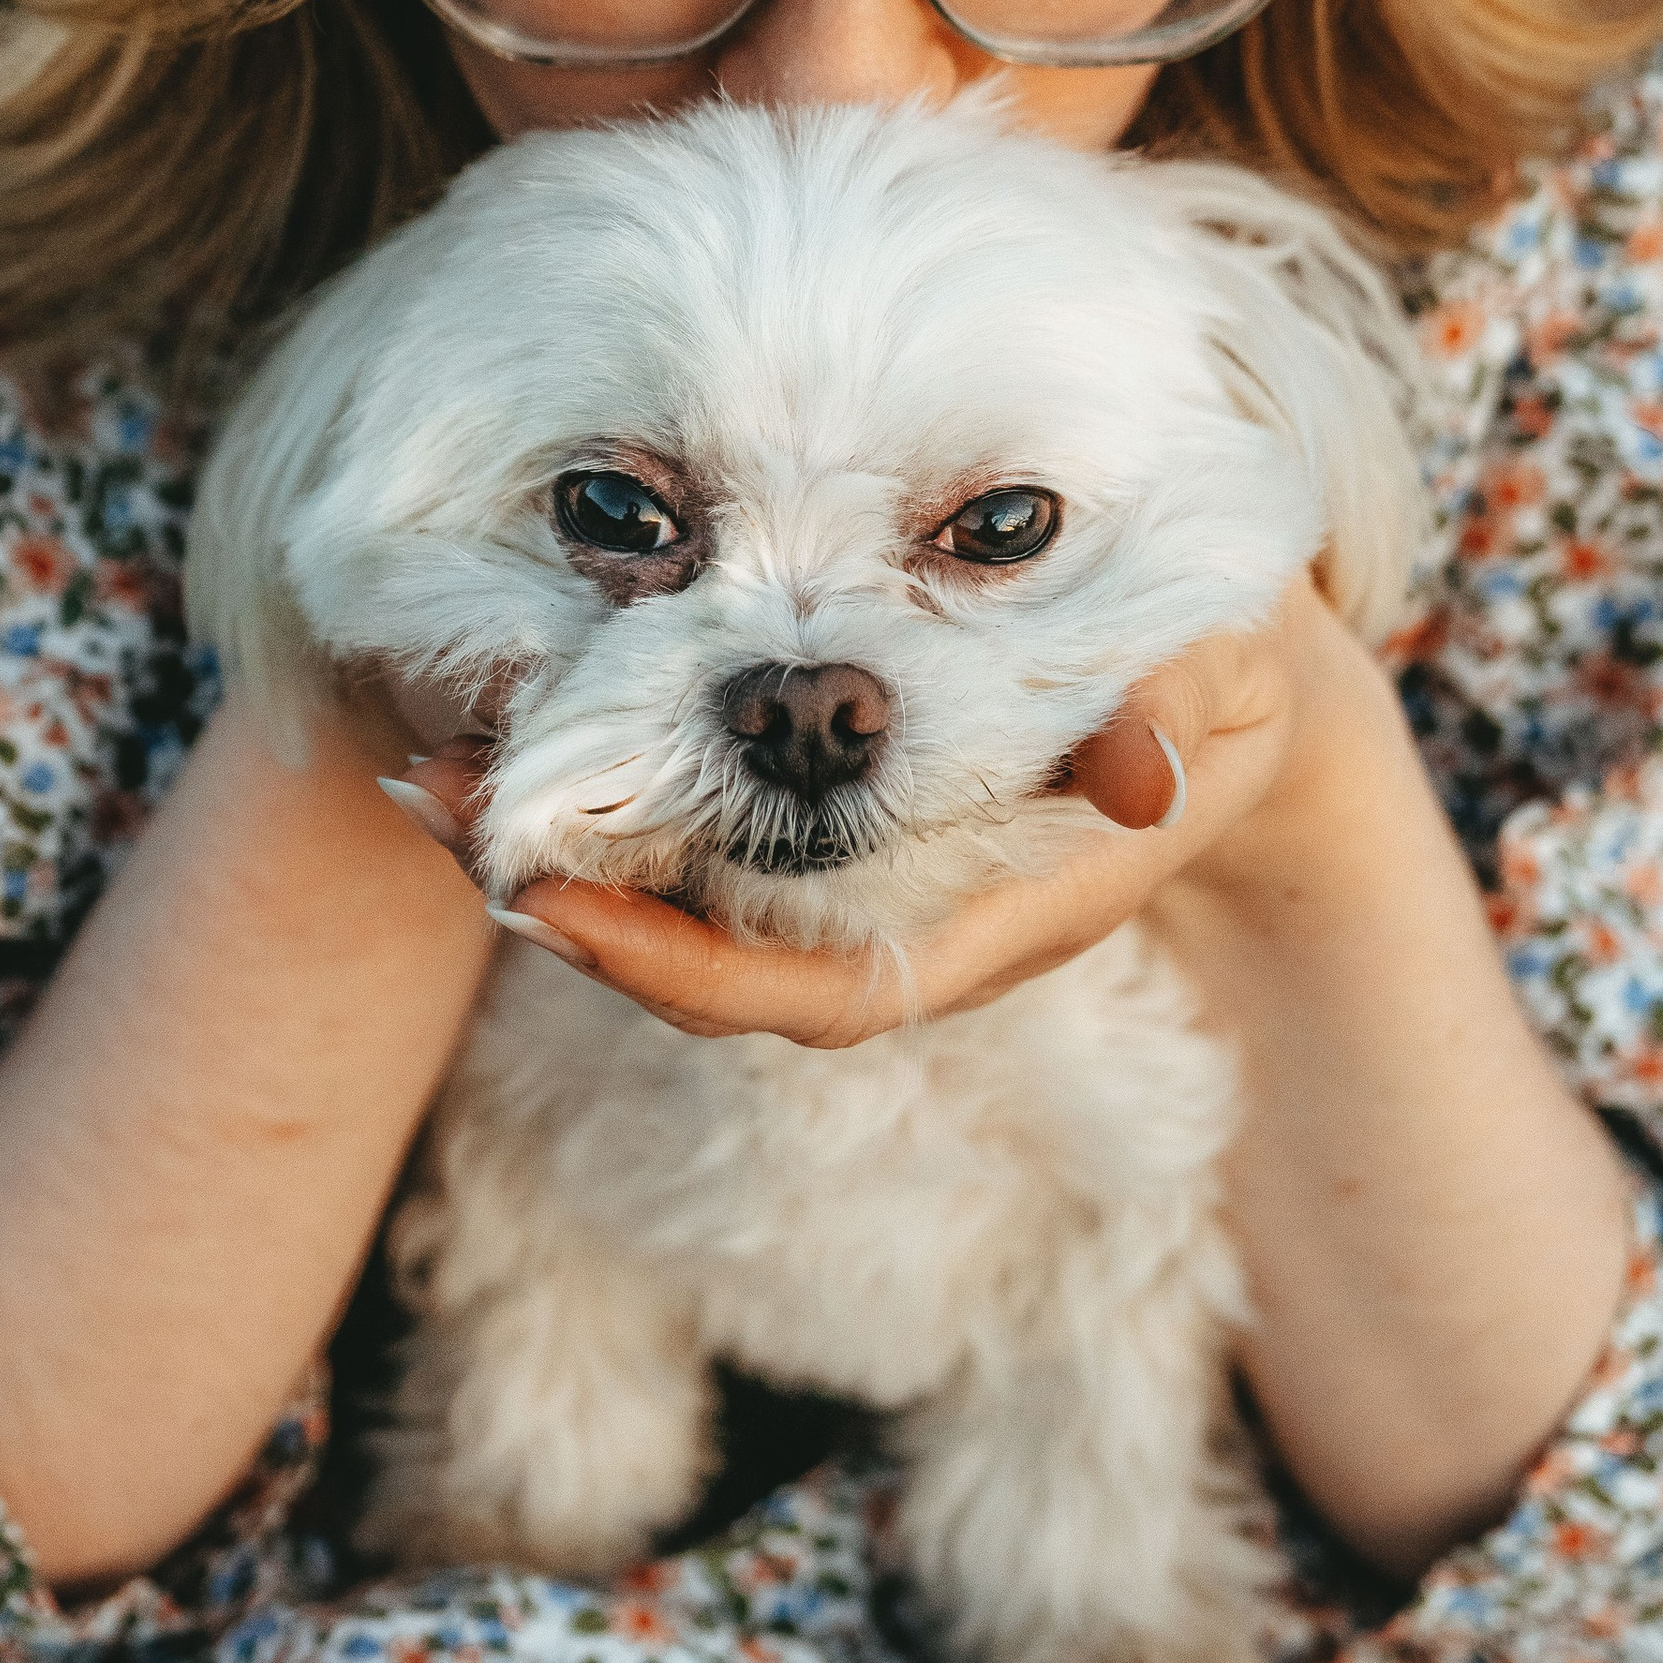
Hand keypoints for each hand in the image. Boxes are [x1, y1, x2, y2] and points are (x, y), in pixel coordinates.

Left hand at [384, 571, 1350, 1047]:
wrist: (1230, 667)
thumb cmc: (1223, 666)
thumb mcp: (1223, 672)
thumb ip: (1181, 713)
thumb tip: (1136, 777)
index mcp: (990, 914)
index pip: (811, 996)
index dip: (681, 973)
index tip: (556, 914)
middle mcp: (906, 914)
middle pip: (710, 966)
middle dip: (569, 906)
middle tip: (433, 807)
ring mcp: (864, 870)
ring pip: (688, 904)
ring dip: (562, 845)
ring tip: (432, 773)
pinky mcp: (834, 810)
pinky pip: (702, 838)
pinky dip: (609, 793)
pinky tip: (524, 728)